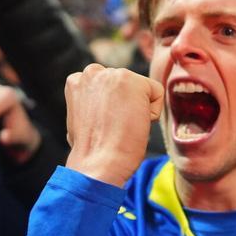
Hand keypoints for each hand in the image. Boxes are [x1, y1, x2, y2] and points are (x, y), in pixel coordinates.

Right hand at [64, 64, 161, 186]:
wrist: (99, 162)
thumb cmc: (92, 150)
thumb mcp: (82, 118)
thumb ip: (92, 102)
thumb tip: (104, 105)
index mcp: (78, 81)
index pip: (111, 87)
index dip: (113, 109)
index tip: (105, 125)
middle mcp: (92, 73)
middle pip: (127, 86)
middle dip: (126, 106)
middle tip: (115, 127)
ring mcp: (112, 74)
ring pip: (142, 89)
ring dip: (137, 109)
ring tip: (122, 126)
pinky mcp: (132, 80)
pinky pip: (157, 93)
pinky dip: (153, 113)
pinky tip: (134, 124)